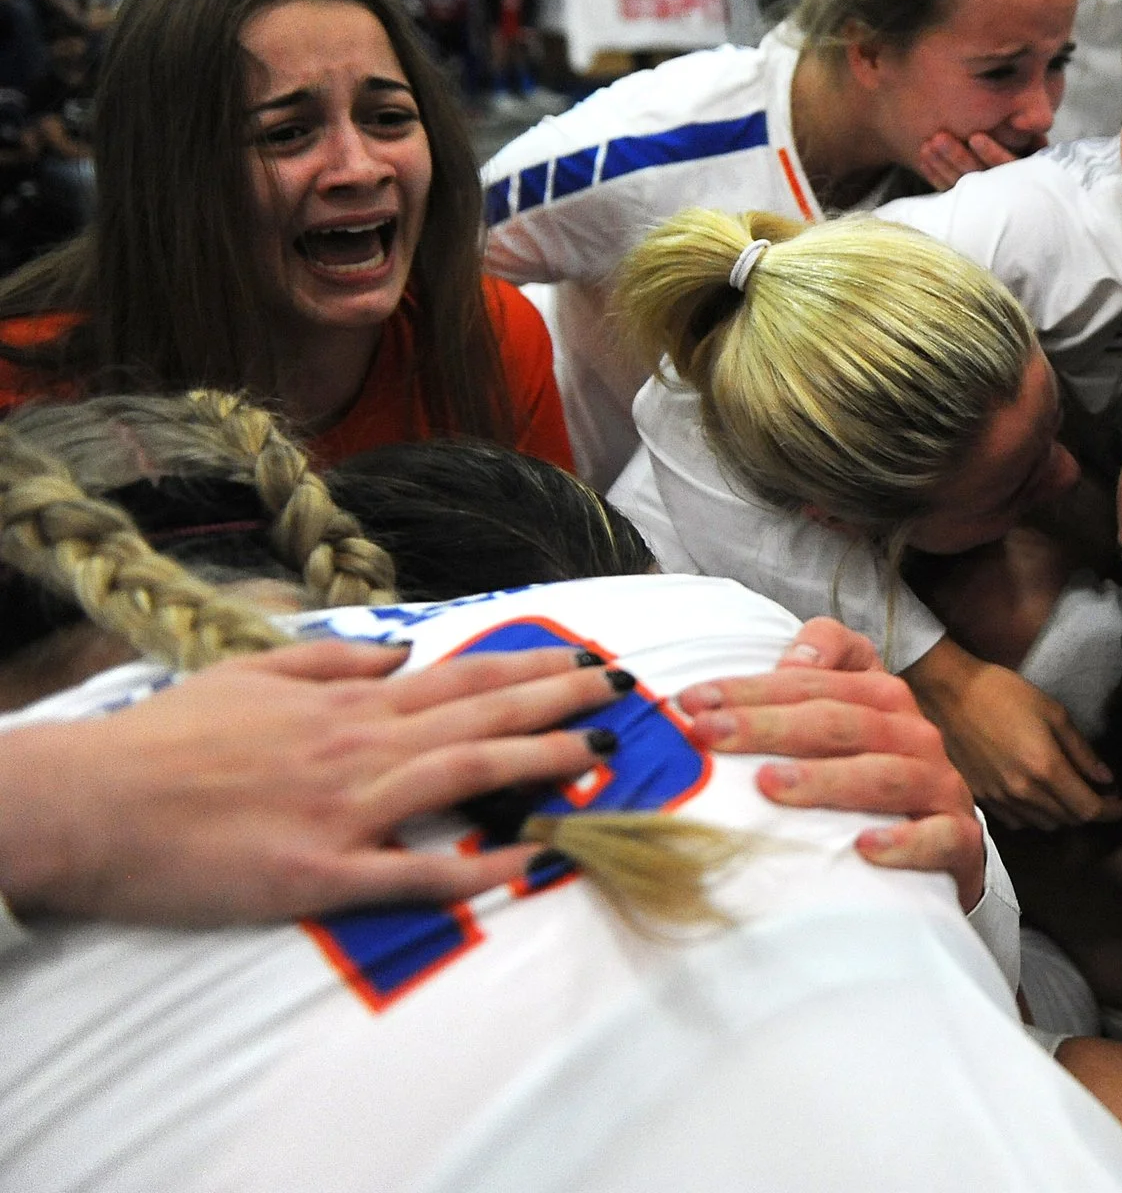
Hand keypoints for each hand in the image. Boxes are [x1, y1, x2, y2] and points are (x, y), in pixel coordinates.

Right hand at [0, 641, 625, 925]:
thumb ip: (332, 660)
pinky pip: (408, 873)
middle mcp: (358, 747)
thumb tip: (401, 652)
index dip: (534, 669)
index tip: (591, 662)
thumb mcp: (251, 674)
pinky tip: (522, 864)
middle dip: (561, 703)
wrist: (90, 801)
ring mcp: (343, 809)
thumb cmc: (166, 739)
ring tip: (599, 759)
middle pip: (480, 717)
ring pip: (461, 777)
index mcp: (346, 703)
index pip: (462, 679)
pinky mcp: (316, 872)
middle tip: (628, 694)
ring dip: (536, 765)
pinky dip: (469, 869)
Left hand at [675, 617, 985, 911]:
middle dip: (770, 726)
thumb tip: (792, 661)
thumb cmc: (872, 767)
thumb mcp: (846, 707)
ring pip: (885, 775)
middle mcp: (914, 734)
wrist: (944, 836)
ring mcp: (940, 786)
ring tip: (769, 786)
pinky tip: (864, 847)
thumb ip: (820, 666)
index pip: (813, 684)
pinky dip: (906, 842)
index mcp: (883, 696)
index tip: (693, 703)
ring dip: (826, 780)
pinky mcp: (960, 839)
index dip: (752, 689)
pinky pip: (940, 837)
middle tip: (710, 736)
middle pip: (842, 722)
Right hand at [907, 641, 1121, 830]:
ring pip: (1044, 825)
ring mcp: (999, 800)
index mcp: (1044, 769)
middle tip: (1100, 793)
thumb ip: (1082, 751)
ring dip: (1063, 814)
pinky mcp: (981, 800)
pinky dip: (1035, 815)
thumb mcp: (1053, 712)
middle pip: (1068, 820)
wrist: (948, 695)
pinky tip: (1037, 795)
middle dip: (1089, 810)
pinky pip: (1018, 822)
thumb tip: (1105, 778)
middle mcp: (1023, 793)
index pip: (1088, 808)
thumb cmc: (1003, 694)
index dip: (1111, 810)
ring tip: (1069, 793)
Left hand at [914, 128, 1028, 190]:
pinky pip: (948, 189)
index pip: (1007, 166)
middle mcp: (1004, 186)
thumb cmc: (1024, 137)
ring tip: (927, 145)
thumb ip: (1027, 127)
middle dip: (959, 157)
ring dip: (943, 164)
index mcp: (1023, 171)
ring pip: (961, 183)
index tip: (975, 138)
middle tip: (939, 138)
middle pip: (981, 175)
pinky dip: (935, 175)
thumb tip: (1023, 121)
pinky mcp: (966, 198)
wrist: (1012, 152)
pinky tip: (923, 158)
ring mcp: (983, 194)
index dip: (992, 153)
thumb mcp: (1030, 135)